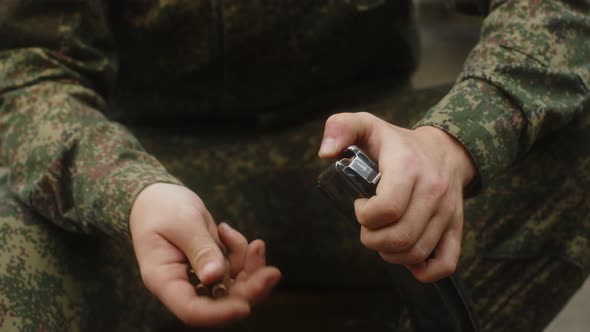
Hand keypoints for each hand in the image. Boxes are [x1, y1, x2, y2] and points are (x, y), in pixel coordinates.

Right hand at [129, 183, 280, 326]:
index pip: (191, 310)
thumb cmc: (162, 208)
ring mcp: (199, 277)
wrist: (156, 197)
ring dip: (251, 269)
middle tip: (273, 273)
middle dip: (250, 290)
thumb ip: (200, 249)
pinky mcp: (212, 266)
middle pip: (220, 302)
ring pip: (234, 286)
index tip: (245, 306)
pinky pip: (235, 268)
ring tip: (256, 245)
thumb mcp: (182, 224)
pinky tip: (227, 231)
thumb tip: (215, 277)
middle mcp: (183, 285)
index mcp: (164, 280)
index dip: (219, 314)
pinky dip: (241, 252)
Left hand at [318, 112, 474, 281]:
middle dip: (373, 240)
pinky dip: (425, 271)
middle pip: (399, 237)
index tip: (360, 206)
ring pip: (417, 252)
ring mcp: (447, 211)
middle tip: (368, 228)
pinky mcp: (456, 226)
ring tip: (383, 238)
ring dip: (391, 255)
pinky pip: (447, 262)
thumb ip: (340, 127)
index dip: (365, 216)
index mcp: (408, 167)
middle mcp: (432, 190)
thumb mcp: (367, 125)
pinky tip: (408, 261)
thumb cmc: (398, 142)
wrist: (444, 148)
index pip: (386, 209)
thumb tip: (324, 152)